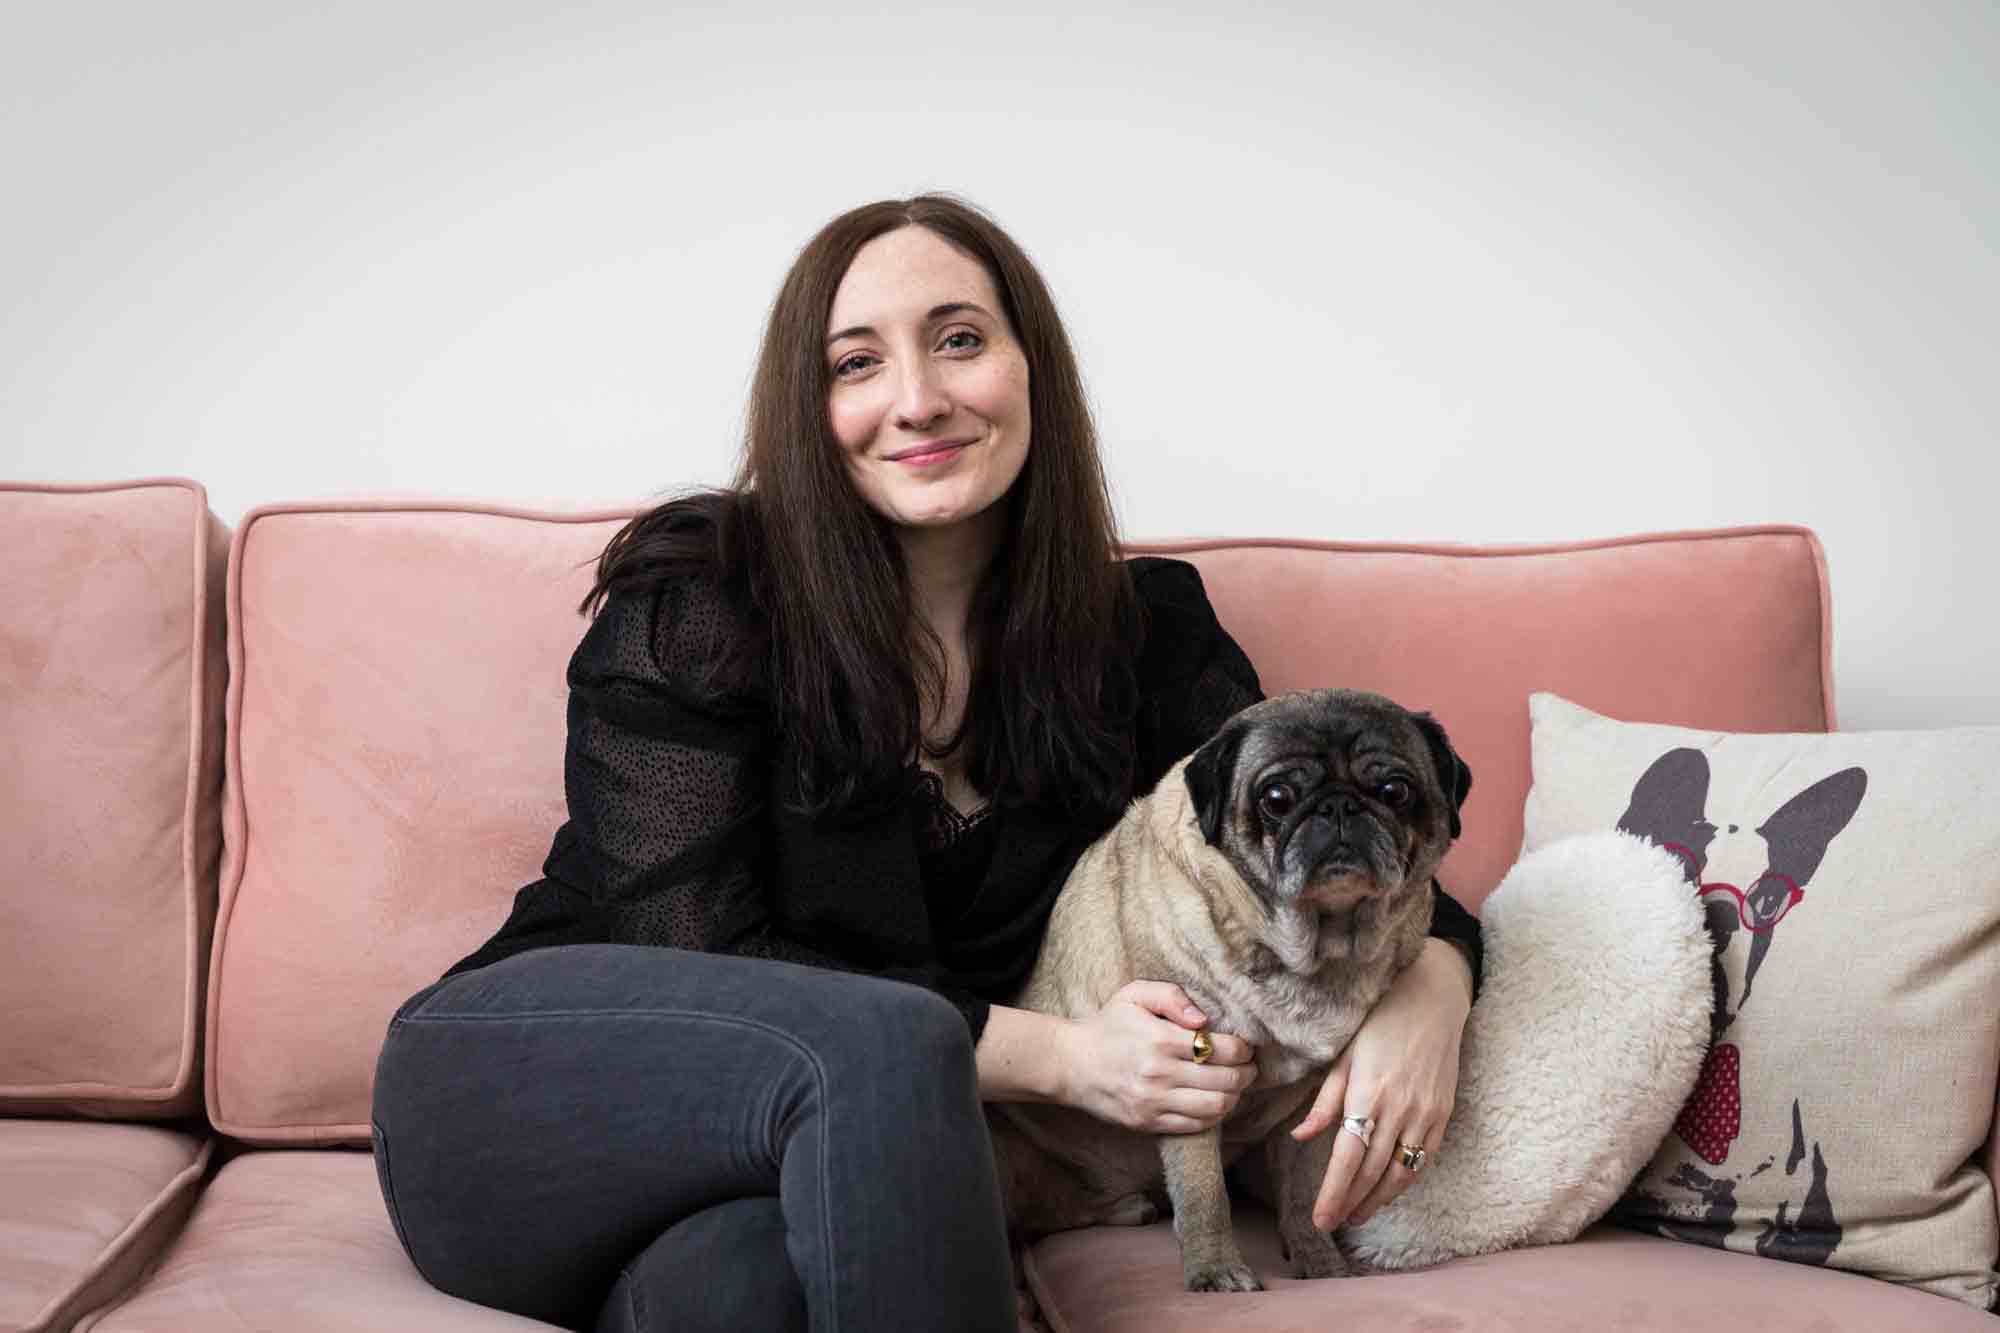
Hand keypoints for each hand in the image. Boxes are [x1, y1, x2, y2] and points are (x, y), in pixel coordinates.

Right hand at [1055, 980, 1256, 1132]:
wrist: (1071, 1063)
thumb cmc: (1109, 1026)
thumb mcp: (1134, 995)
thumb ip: (1171, 996)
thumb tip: (1204, 1019)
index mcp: (1160, 1039)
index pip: (1221, 1049)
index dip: (1243, 1049)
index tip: (1245, 1046)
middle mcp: (1159, 1074)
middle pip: (1225, 1081)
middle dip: (1246, 1073)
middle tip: (1249, 1066)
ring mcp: (1153, 1102)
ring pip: (1215, 1106)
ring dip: (1235, 1096)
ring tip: (1235, 1085)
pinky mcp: (1148, 1122)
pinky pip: (1196, 1126)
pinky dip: (1214, 1115)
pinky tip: (1215, 1101)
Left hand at [1291, 938, 1471, 1228]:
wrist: (1434, 997)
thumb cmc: (1379, 1020)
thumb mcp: (1344, 1053)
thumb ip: (1324, 1100)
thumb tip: (1300, 1137)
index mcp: (1368, 1092)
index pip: (1347, 1157)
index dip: (1333, 1192)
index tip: (1321, 1218)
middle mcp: (1399, 1108)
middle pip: (1372, 1171)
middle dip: (1350, 1202)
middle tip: (1332, 1223)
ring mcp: (1426, 1113)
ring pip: (1400, 1172)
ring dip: (1377, 1199)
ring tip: (1355, 1214)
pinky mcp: (1444, 1113)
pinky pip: (1423, 1159)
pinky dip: (1404, 1181)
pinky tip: (1387, 1191)